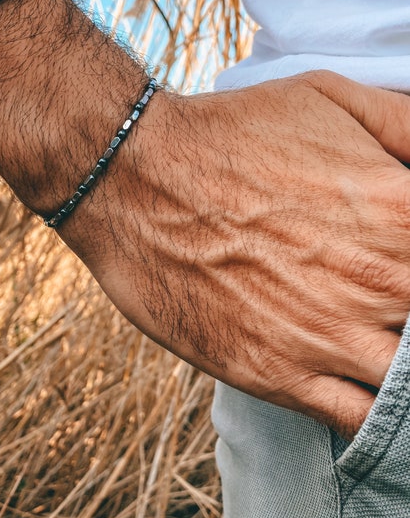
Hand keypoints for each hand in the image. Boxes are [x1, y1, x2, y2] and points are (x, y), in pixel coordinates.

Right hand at [60, 71, 409, 438]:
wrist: (135, 177)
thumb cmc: (231, 134)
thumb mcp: (331, 95)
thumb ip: (407, 127)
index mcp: (403, 212)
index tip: (401, 261)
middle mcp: (378, 283)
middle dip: (409, 310)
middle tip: (379, 295)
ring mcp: (327, 337)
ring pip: (407, 382)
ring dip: (403, 367)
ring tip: (371, 335)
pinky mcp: (275, 374)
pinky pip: (358, 421)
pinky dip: (377, 417)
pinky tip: (363, 386)